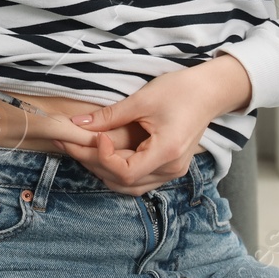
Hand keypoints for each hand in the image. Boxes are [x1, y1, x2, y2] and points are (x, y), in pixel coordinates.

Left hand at [53, 58, 250, 196]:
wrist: (209, 92)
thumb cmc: (180, 91)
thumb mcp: (142, 100)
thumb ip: (109, 116)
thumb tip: (77, 124)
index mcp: (167, 152)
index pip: (126, 172)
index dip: (104, 158)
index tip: (96, 137)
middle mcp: (170, 169)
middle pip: (124, 181)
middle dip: (93, 163)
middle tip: (69, 143)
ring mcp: (171, 172)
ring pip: (129, 186)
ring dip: (103, 170)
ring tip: (81, 150)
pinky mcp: (168, 168)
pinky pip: (138, 179)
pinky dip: (117, 171)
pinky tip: (102, 155)